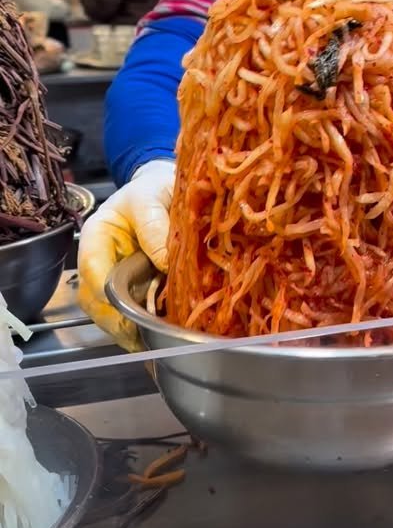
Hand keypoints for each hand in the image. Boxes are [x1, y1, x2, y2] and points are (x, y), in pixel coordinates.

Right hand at [78, 159, 175, 350]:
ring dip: (127, 328)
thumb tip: (163, 262)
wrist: (167, 190)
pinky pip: (128, 312)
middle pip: (93, 299)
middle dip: (114, 320)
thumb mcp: (152, 196)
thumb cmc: (154, 188)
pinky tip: (157, 333)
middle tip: (141, 336)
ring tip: (151, 339)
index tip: (127, 310)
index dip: (105, 292)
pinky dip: (140, 326)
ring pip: (108, 312)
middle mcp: (100, 259)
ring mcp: (113, 276)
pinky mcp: (132, 287)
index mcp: (97, 234)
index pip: (91, 267)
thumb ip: (154, 225)